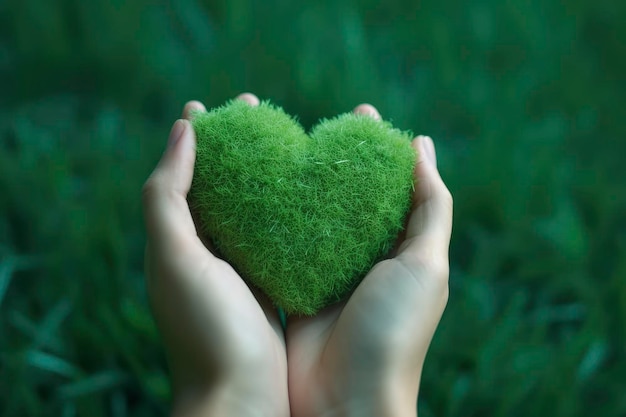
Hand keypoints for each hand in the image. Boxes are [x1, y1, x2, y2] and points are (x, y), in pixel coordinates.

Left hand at [142, 96, 288, 416]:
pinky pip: (280, 237)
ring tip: (293, 141)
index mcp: (179, 242)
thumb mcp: (174, 257)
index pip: (183, 173)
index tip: (216, 104)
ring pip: (254, 207)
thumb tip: (182, 131)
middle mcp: (207, 253)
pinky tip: (314, 193)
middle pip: (222, 184)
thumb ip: (166, 194)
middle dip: (238, 145)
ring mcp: (241, 270)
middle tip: (261, 111)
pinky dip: (291, 210)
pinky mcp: (273, 285)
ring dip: (270, 173)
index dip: (197, 136)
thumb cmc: (207, 331)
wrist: (242, 399)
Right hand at [286, 105, 452, 416]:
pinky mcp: (291, 287)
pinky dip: (271, 216)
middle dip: (331, 156)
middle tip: (311, 119)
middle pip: (345, 194)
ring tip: (277, 141)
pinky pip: (280, 243)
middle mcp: (360, 257)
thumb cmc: (393, 333)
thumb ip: (431, 207)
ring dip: (297, 180)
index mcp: (397, 249)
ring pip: (309, 215)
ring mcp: (324, 272)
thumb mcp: (426, 266)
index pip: (387, 185)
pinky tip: (255, 186)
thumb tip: (421, 147)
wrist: (345, 401)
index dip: (375, 148)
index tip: (358, 113)